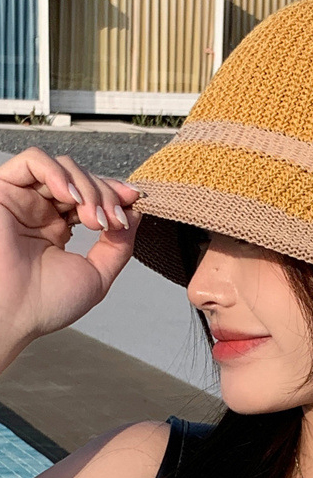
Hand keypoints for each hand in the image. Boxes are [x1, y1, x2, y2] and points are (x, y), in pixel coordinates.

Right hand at [0, 146, 142, 355]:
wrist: (11, 316)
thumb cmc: (44, 306)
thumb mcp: (97, 275)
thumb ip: (119, 245)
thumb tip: (135, 212)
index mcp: (57, 230)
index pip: (92, 196)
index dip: (115, 194)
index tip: (135, 201)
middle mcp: (39, 212)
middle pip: (83, 180)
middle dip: (106, 196)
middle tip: (111, 222)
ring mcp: (23, 201)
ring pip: (63, 168)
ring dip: (88, 187)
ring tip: (93, 218)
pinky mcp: (3, 192)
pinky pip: (31, 160)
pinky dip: (57, 172)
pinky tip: (70, 196)